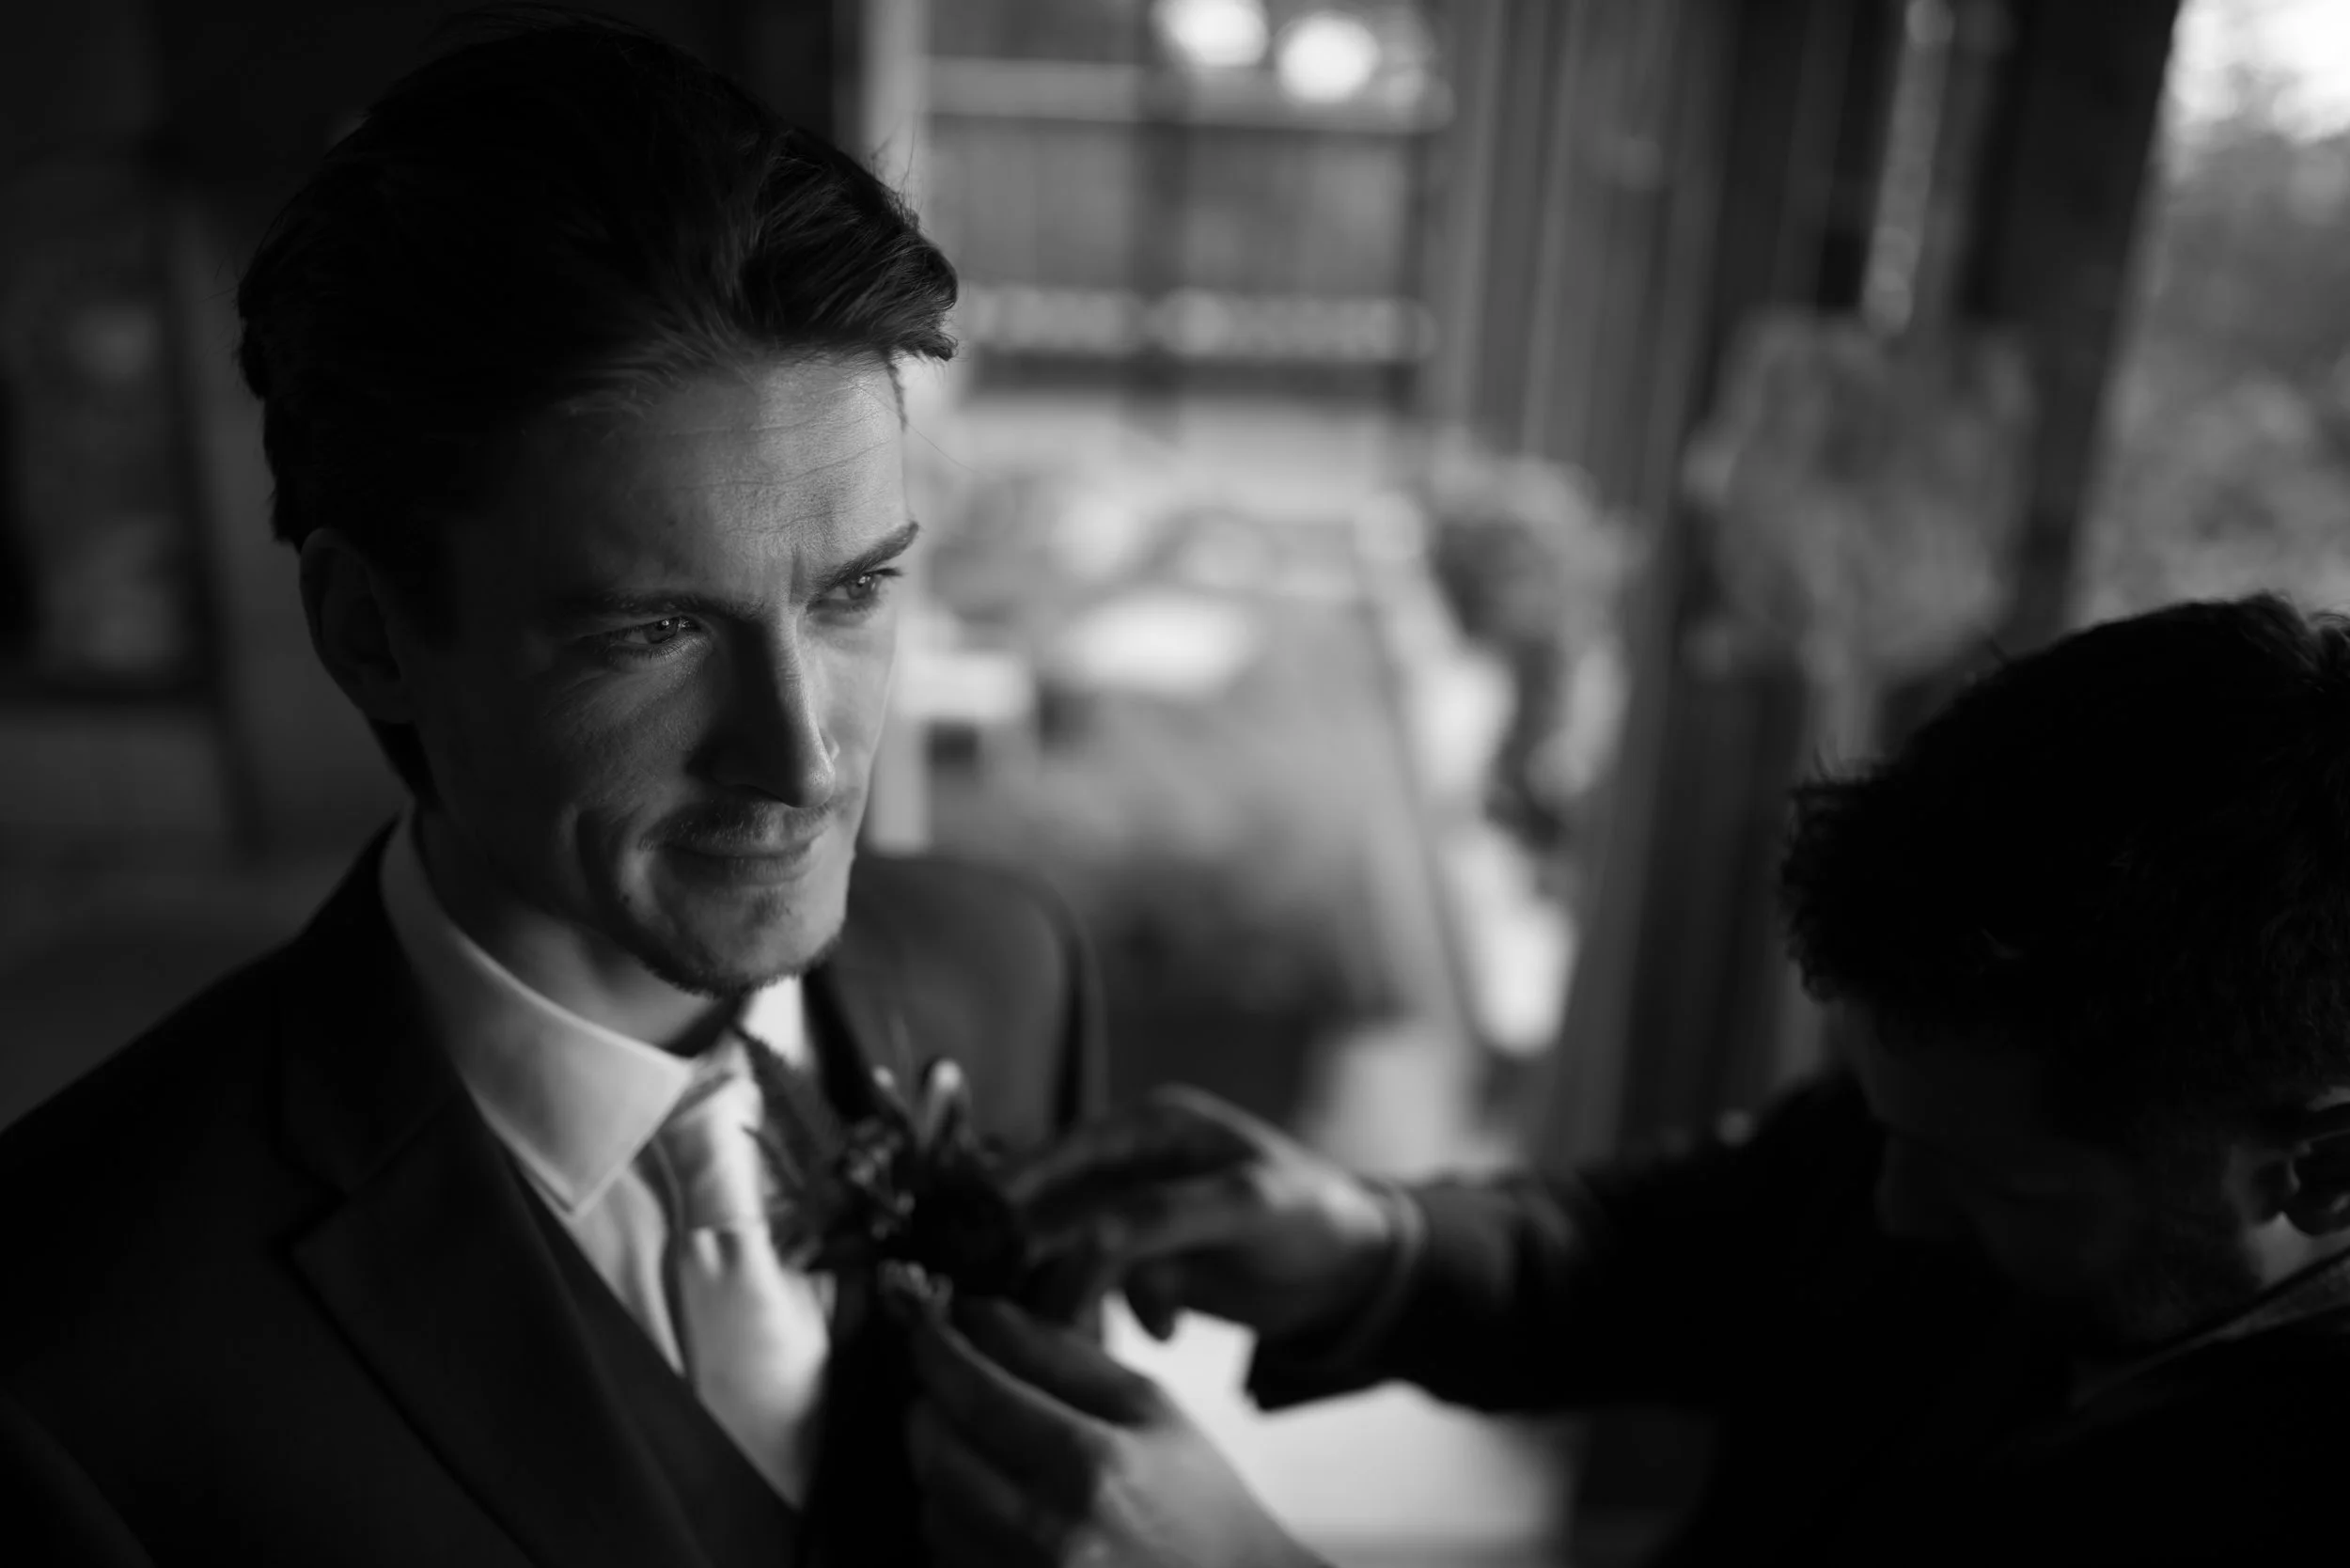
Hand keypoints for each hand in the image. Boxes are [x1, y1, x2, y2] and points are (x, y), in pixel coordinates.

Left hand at [901, 1293, 1323, 1567]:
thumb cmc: (1196, 1496)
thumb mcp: (1148, 1405)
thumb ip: (1062, 1354)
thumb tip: (981, 1316)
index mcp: (1092, 1465)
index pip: (979, 1395)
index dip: (938, 1353)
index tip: (927, 1329)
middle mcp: (1052, 1534)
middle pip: (938, 1455)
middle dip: (927, 1407)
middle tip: (943, 1384)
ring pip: (933, 1510)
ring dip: (941, 1467)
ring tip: (982, 1448)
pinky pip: (949, 1558)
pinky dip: (957, 1522)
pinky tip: (996, 1504)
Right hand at [1009, 1087, 1394, 1340]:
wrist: (1354, 1273)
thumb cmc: (1313, 1216)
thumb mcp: (1247, 1207)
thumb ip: (1164, 1216)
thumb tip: (1086, 1240)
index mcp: (1157, 1126)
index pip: (1070, 1147)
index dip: (1019, 1183)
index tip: (980, 1222)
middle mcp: (1136, 1164)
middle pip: (1059, 1205)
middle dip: (1042, 1255)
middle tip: (1021, 1299)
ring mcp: (1138, 1214)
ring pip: (1073, 1253)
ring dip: (1081, 1295)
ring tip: (1095, 1331)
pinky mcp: (1147, 1262)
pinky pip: (1102, 1288)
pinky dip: (1120, 1312)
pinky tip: (1162, 1331)